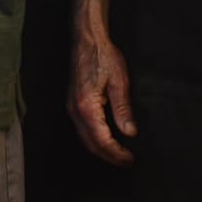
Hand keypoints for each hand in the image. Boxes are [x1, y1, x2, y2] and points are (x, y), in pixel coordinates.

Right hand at [68, 25, 137, 166]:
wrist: (87, 38)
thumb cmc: (103, 56)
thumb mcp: (120, 81)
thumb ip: (123, 109)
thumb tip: (130, 133)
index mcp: (87, 106)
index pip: (102, 140)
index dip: (117, 153)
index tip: (130, 159)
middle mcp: (75, 110)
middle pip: (91, 144)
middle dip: (109, 156)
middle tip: (127, 162)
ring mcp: (71, 107)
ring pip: (84, 138)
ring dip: (101, 150)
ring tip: (119, 154)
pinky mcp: (72, 103)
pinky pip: (81, 129)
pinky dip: (94, 140)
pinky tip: (106, 139)